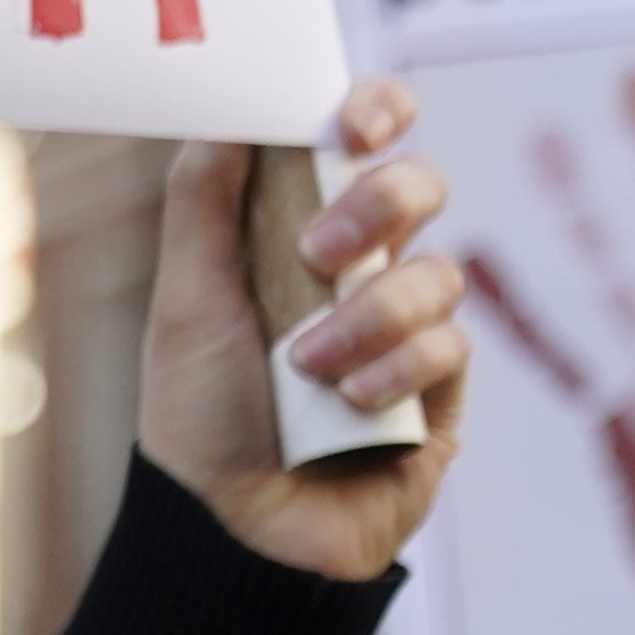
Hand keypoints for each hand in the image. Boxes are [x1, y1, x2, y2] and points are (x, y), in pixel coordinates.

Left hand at [142, 79, 464, 581]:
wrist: (229, 527)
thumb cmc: (199, 412)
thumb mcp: (185, 297)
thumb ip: (203, 198)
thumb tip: (230, 108)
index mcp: (297, 232)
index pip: (360, 145)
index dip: (376, 112)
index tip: (359, 123)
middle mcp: (361, 271)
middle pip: (419, 188)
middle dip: (379, 206)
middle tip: (316, 251)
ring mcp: (405, 330)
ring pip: (439, 273)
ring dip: (368, 316)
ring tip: (305, 366)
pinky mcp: (438, 393)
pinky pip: (449, 347)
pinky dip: (393, 370)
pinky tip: (347, 405)